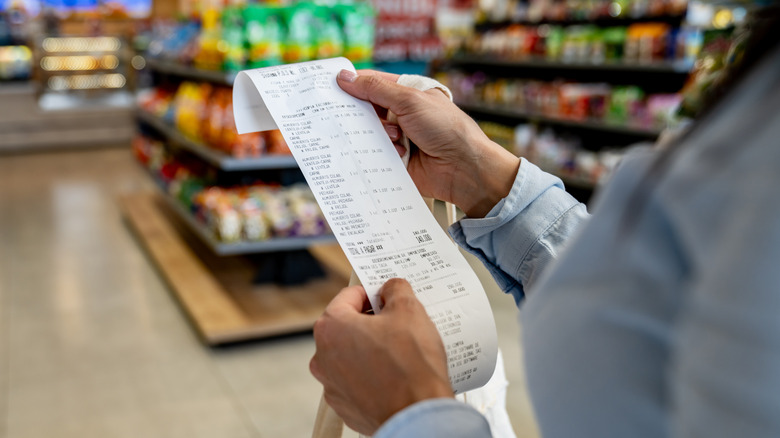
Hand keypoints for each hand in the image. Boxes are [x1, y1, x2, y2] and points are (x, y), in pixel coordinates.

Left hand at [310, 278, 452, 434]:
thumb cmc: (411, 365)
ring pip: (351, 356)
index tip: (388, 297)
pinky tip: (396, 375)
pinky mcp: (346, 407)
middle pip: (347, 326)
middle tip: (398, 324)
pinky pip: (357, 382)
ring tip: (401, 352)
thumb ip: (396, 289)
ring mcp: (332, 386)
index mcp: (331, 328)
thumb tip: (391, 288)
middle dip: (371, 322)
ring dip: (371, 350)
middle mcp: (323, 357)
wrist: (417, 416)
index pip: (348, 296)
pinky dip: (373, 376)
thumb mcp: (409, 311)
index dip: (372, 292)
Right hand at [338, 69, 520, 217]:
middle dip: (359, 113)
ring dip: (375, 134)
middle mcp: (402, 114)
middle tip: (344, 114)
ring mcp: (398, 138)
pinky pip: (374, 155)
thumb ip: (375, 89)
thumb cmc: (446, 128)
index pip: (373, 83)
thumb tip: (345, 77)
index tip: (331, 85)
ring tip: (396, 138)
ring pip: (368, 133)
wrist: (463, 168)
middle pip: (367, 109)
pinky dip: (376, 154)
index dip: (353, 84)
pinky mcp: (395, 160)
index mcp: (408, 93)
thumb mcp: (409, 100)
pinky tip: (391, 154)